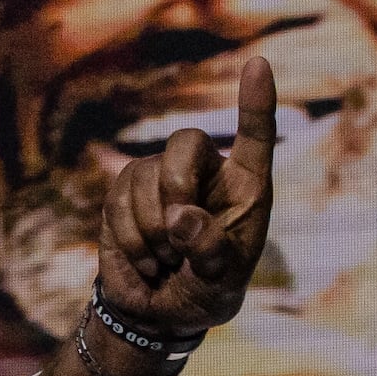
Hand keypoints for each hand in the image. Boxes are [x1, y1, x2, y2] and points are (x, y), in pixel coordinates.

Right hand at [94, 57, 278, 340]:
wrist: (156, 311)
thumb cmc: (203, 293)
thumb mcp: (219, 285)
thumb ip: (211, 251)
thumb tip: (182, 216)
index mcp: (244, 188)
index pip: (254, 137)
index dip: (255, 103)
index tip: (258, 65)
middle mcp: (204, 173)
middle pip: (185, 143)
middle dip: (175, 185)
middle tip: (176, 232)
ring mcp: (161, 178)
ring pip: (145, 177)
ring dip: (151, 232)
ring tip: (166, 261)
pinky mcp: (124, 193)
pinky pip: (118, 202)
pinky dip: (131, 240)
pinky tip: (146, 259)